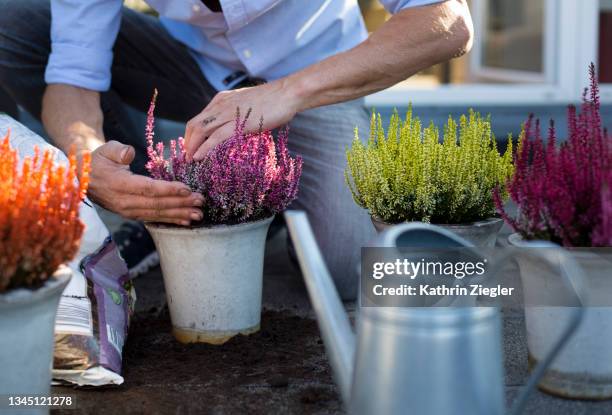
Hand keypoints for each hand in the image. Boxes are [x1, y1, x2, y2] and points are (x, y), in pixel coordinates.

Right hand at [88, 141, 203, 224]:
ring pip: (158, 214)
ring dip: (180, 214)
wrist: (83, 179)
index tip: (187, 189)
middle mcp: (124, 202)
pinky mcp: (132, 215)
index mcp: (119, 185)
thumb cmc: (98, 161)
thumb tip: (128, 152)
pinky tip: (186, 221)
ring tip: (199, 214)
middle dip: (181, 203)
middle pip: (157, 204)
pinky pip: (154, 219)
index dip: (168, 190)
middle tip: (201, 201)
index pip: (148, 189)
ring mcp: (128, 211)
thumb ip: (117, 150)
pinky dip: (171, 220)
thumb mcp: (105, 150)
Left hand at [184, 78, 301, 160]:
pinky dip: (205, 148)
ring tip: (190, 161)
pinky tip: (199, 157)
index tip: (191, 148)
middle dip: (188, 143)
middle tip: (187, 157)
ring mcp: (229, 113)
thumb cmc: (273, 101)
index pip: (198, 118)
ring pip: (201, 131)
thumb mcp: (248, 105)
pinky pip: (216, 137)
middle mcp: (220, 104)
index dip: (191, 135)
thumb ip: (237, 114)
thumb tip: (234, 129)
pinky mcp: (239, 123)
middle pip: (195, 124)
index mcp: (221, 99)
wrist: (287, 94)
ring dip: (192, 147)